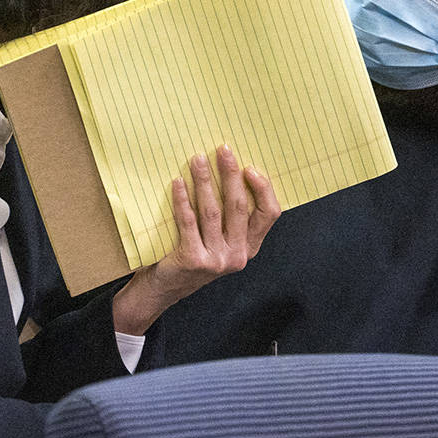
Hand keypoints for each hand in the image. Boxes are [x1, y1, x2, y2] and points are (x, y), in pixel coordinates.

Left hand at [112, 144, 279, 334]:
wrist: (167, 287)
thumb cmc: (194, 254)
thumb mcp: (222, 240)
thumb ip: (232, 217)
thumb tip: (232, 170)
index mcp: (250, 247)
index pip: (270, 214)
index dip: (263, 189)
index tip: (249, 167)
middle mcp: (238, 255)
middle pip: (238, 206)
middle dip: (230, 174)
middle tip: (222, 150)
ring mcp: (216, 259)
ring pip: (212, 211)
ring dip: (204, 181)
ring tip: (197, 160)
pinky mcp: (193, 259)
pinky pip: (188, 221)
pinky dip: (183, 199)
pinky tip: (178, 182)